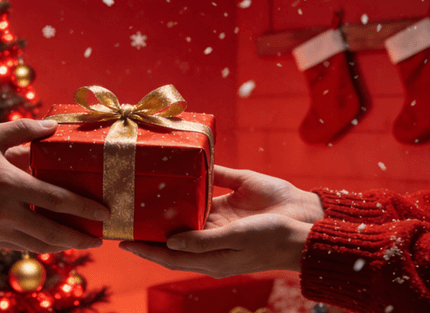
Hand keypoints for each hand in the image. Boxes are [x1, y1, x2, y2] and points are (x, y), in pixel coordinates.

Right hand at [0, 119, 108, 252]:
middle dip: (80, 238)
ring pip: (37, 245)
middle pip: (52, 233)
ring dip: (61, 246)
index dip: (84, 208)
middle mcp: (5, 213)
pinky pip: (19, 246)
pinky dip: (37, 245)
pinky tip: (47, 240)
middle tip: (99, 238)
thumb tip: (51, 125)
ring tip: (78, 241)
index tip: (104, 212)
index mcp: (9, 185)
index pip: (56, 200)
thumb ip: (22, 130)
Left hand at [118, 166, 323, 276]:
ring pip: (184, 211)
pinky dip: (188, 181)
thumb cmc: (272, 239)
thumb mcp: (236, 240)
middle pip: (171, 235)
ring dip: (164, 205)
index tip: (122, 242)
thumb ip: (203, 241)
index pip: (170, 255)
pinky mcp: (231, 196)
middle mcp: (210, 238)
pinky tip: (171, 172)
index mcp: (211, 256)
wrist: (307, 223)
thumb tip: (170, 243)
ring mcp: (220, 217)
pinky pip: (205, 187)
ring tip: (139, 194)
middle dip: (148, 228)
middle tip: (122, 216)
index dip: (146, 250)